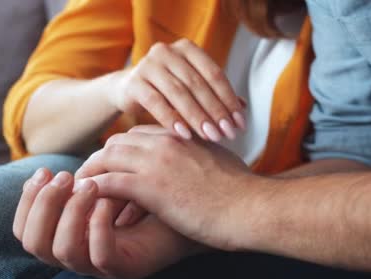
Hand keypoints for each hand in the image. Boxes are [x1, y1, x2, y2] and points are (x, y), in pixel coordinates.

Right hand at [12, 168, 201, 278]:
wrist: (191, 210)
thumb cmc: (150, 193)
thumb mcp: (107, 183)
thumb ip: (78, 182)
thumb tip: (46, 170)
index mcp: (68, 235)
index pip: (25, 228)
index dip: (27, 200)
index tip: (43, 171)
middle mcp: (79, 254)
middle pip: (34, 243)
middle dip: (43, 206)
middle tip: (64, 178)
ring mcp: (101, 265)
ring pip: (62, 251)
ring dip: (70, 213)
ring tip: (88, 185)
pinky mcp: (127, 268)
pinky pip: (99, 255)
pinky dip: (98, 226)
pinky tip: (105, 203)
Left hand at [75, 126, 255, 250]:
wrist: (252, 208)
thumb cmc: (243, 192)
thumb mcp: (223, 162)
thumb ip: (206, 153)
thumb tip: (208, 159)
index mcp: (181, 136)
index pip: (138, 134)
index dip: (122, 150)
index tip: (113, 164)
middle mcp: (165, 142)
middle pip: (117, 142)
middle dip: (100, 158)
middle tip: (88, 176)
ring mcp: (156, 162)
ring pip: (107, 158)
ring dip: (90, 173)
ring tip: (78, 190)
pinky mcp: (150, 186)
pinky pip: (108, 183)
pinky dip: (93, 191)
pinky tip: (86, 202)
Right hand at [108, 38, 245, 141]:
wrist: (127, 90)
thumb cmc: (166, 90)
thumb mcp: (191, 89)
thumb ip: (215, 94)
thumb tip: (244, 108)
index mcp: (187, 49)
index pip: (214, 74)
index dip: (229, 100)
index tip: (240, 123)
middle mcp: (167, 52)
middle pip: (197, 84)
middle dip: (215, 111)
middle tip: (228, 134)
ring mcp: (148, 65)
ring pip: (178, 93)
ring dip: (197, 117)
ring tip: (211, 136)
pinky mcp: (134, 82)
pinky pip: (156, 103)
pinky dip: (172, 120)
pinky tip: (185, 135)